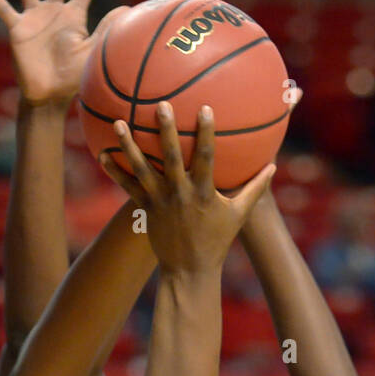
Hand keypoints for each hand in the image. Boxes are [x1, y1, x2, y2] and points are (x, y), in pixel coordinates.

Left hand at [101, 102, 275, 275]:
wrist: (189, 270)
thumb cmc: (216, 240)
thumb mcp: (238, 215)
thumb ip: (255, 189)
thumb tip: (273, 165)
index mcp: (204, 192)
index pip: (207, 158)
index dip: (206, 133)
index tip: (205, 108)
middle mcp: (180, 194)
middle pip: (171, 158)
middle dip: (165, 131)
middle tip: (160, 105)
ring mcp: (160, 201)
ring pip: (142, 170)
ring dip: (129, 146)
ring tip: (118, 123)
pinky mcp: (146, 209)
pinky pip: (127, 187)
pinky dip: (114, 171)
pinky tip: (101, 153)